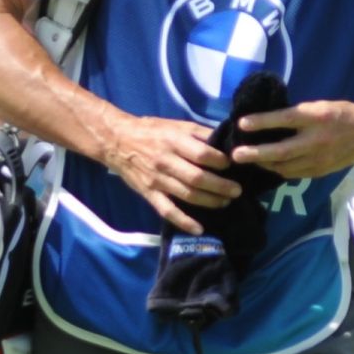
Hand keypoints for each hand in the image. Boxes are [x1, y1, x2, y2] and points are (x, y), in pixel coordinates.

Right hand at [101, 112, 235, 235]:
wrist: (117, 141)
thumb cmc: (151, 131)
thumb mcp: (176, 124)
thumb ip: (199, 132)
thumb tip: (225, 140)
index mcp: (173, 142)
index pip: (202, 154)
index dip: (220, 161)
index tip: (230, 165)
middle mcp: (166, 162)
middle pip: (197, 178)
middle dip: (220, 186)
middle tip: (237, 190)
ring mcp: (157, 180)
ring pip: (187, 195)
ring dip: (209, 201)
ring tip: (225, 202)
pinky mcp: (150, 194)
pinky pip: (167, 211)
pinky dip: (183, 222)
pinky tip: (199, 229)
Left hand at [230, 98, 353, 179]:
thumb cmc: (341, 114)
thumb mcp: (320, 106)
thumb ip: (297, 115)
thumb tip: (268, 121)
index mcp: (316, 118)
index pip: (285, 119)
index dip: (262, 122)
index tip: (242, 123)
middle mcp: (316, 140)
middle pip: (281, 150)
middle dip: (256, 153)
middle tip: (236, 155)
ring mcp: (318, 159)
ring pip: (284, 166)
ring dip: (263, 163)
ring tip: (247, 159)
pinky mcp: (319, 171)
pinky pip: (293, 173)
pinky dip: (277, 169)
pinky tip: (267, 165)